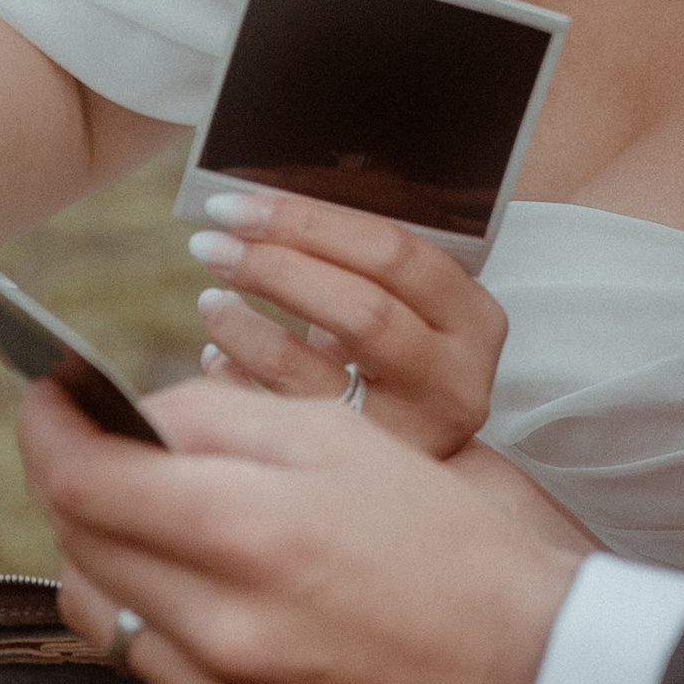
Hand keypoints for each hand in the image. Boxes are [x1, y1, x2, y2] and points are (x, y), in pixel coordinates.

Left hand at [22, 371, 579, 683]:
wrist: (522, 668)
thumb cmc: (448, 544)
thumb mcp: (342, 437)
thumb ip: (218, 417)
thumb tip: (136, 414)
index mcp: (250, 532)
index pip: (84, 480)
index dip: (48, 427)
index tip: (47, 395)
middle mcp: (220, 626)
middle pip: (76, 542)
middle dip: (74, 478)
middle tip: (99, 440)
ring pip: (96, 608)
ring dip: (104, 550)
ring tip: (157, 515)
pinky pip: (144, 665)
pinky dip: (150, 614)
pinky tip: (203, 585)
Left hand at [185, 188, 507, 459]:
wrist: (423, 477)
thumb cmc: (401, 351)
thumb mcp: (408, 303)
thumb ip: (362, 259)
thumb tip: (262, 208)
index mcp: (473, 317)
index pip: (392, 252)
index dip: (308, 222)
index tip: (236, 205)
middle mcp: (453, 381)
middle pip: (360, 310)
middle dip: (274, 267)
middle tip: (210, 245)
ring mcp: (410, 436)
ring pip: (309, 370)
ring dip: (245, 328)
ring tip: (211, 300)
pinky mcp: (356, 475)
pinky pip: (276, 422)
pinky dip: (236, 383)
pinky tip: (215, 356)